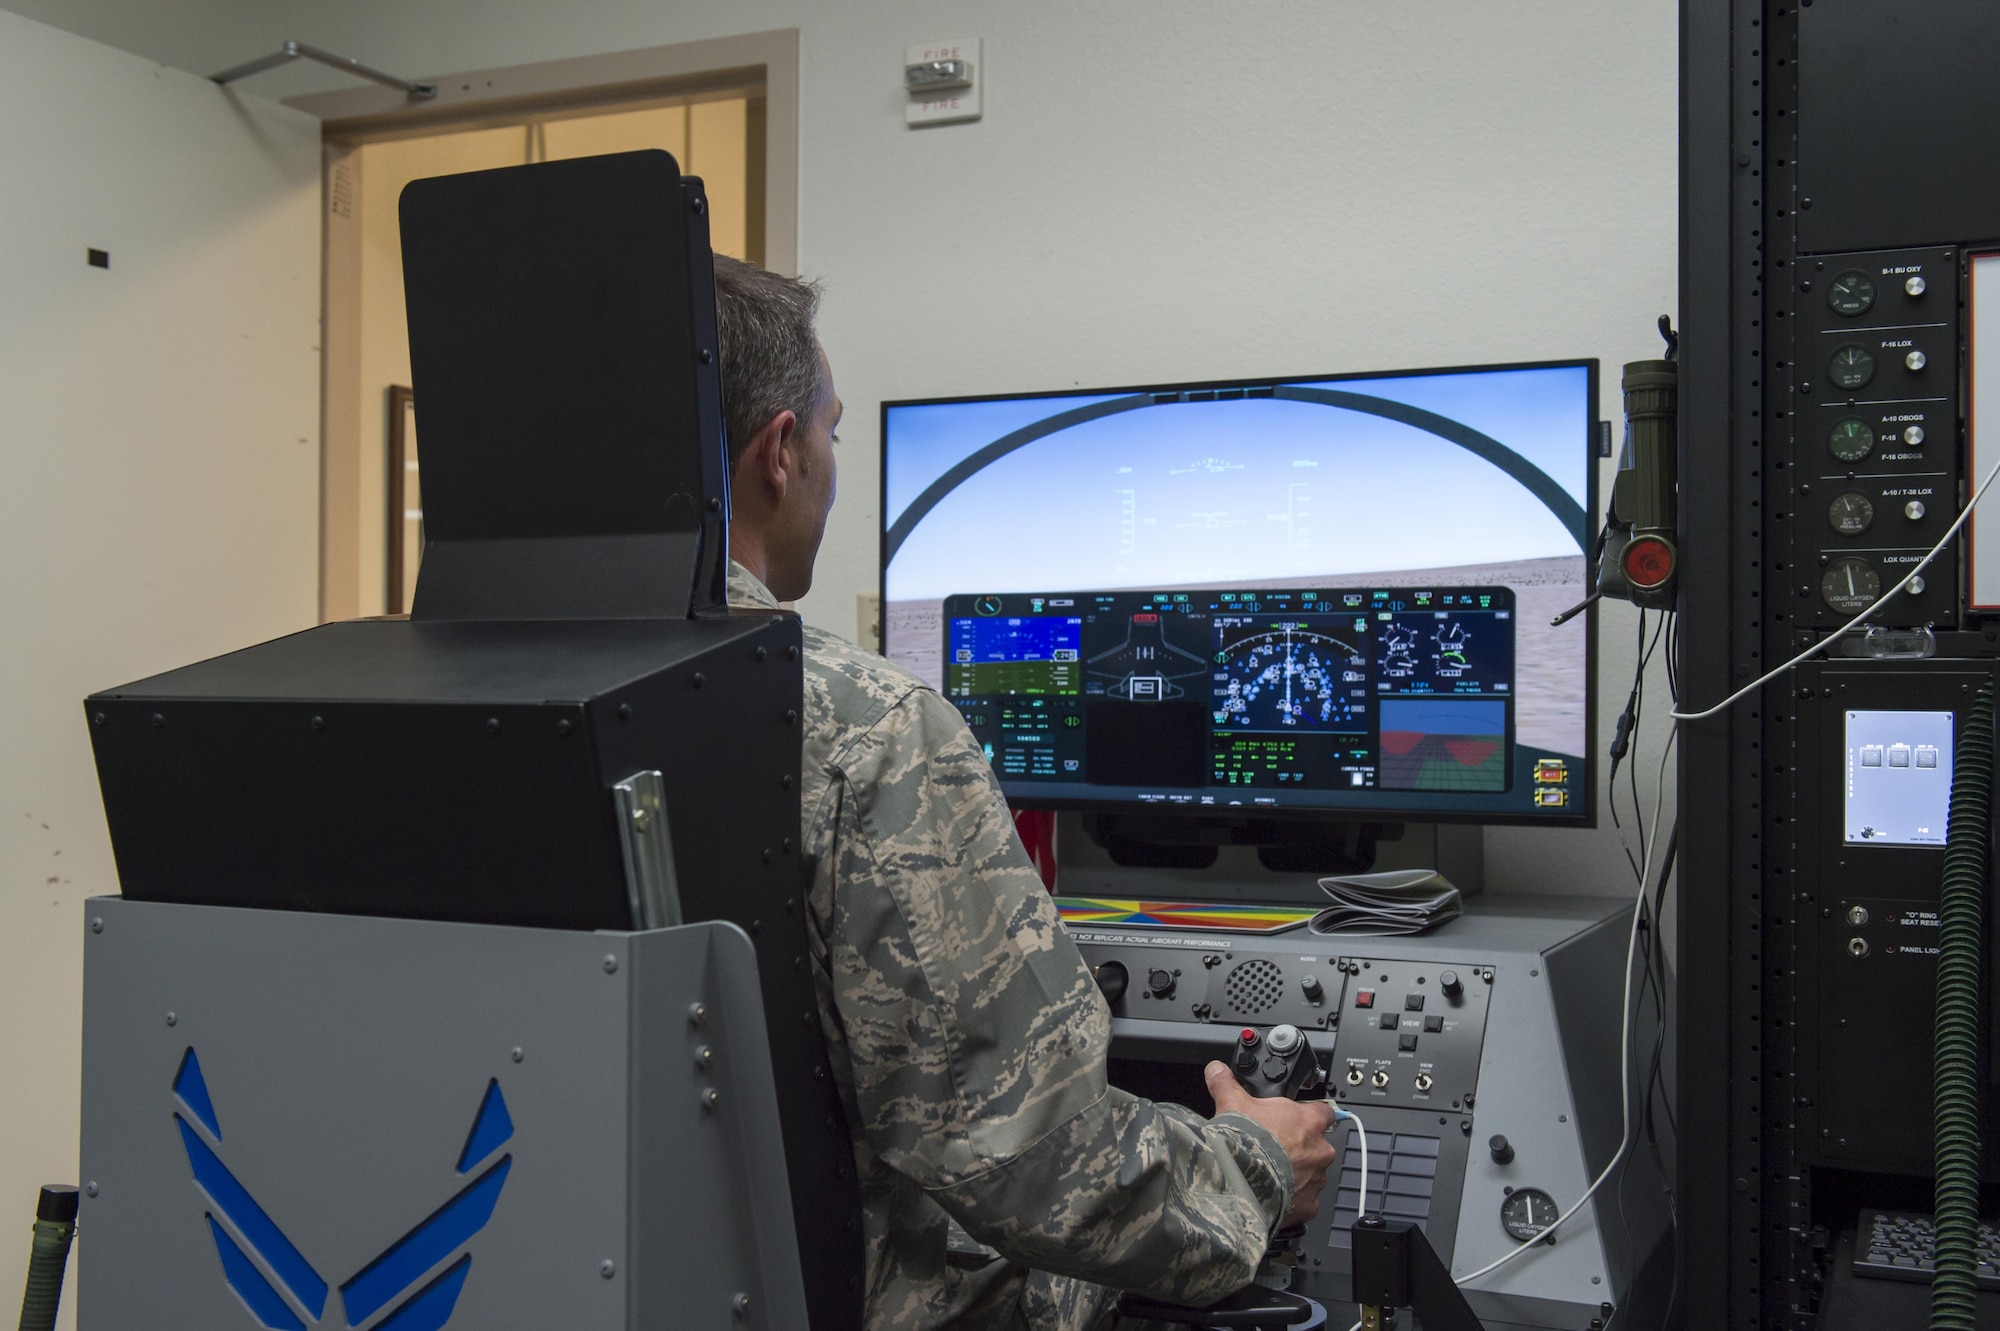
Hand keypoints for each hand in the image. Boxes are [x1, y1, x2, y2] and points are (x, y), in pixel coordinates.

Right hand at [1204, 1061, 1337, 1229]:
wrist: (1238, 1183)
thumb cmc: (1242, 1143)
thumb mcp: (1231, 1103)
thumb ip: (1226, 1083)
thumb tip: (1216, 1069)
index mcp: (1308, 1121)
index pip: (1323, 1111)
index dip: (1309, 1114)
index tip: (1297, 1118)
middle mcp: (1319, 1150)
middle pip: (1316, 1145)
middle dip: (1298, 1147)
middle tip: (1274, 1148)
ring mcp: (1316, 1179)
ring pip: (1312, 1173)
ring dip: (1296, 1173)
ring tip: (1270, 1172)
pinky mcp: (1309, 1205)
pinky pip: (1305, 1200)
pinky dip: (1292, 1198)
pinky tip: (1272, 1193)